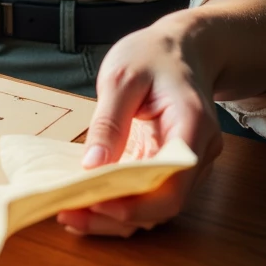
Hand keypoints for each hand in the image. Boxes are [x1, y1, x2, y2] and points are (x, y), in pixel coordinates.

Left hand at [57, 16, 222, 237]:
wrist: (182, 48)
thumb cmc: (153, 54)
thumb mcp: (121, 76)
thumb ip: (108, 122)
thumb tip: (92, 166)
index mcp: (192, 126)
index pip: (172, 185)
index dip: (135, 204)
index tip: (93, 203)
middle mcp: (197, 153)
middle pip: (163, 204)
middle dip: (115, 217)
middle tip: (68, 215)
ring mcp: (188, 164)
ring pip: (155, 206)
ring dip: (114, 216)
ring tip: (70, 214)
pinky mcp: (170, 166)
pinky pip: (148, 194)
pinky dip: (119, 203)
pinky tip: (87, 203)